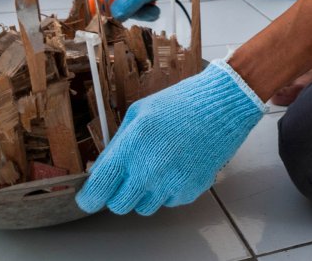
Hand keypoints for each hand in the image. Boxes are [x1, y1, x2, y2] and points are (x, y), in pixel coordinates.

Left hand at [76, 59, 263, 214]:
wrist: (222, 105)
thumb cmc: (181, 103)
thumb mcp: (138, 114)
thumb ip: (117, 145)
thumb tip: (101, 169)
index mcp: (130, 148)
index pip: (97, 191)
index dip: (89, 198)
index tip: (90, 197)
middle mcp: (148, 171)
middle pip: (118, 206)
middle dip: (118, 194)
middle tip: (129, 176)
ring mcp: (171, 183)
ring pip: (144, 207)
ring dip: (144, 193)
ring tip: (158, 166)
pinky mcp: (190, 190)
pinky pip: (169, 201)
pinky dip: (169, 189)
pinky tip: (177, 165)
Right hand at [104, 0, 198, 20]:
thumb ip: (128, 3)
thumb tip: (113, 16)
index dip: (100, 5)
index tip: (108, 17)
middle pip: (112, 2)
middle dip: (128, 10)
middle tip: (143, 10)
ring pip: (125, 6)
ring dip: (140, 11)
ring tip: (153, 8)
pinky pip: (135, 6)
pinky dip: (145, 9)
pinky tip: (155, 7)